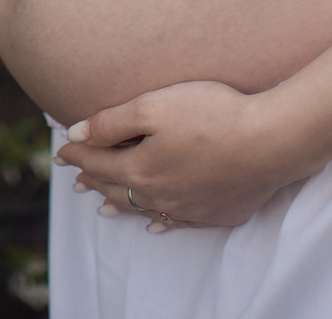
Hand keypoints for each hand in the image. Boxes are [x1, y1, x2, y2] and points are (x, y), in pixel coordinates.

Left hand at [54, 80, 318, 231]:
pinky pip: (177, 224)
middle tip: (75, 180)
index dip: (77, 153)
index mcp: (139, 168)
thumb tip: (77, 135)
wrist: (271, 141)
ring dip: (120, 205)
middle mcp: (159, 194)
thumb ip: (111, 122)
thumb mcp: (153, 106)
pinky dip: (159, 224)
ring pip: (143, 210)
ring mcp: (188, 207)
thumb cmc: (211, 115)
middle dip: (93, 180)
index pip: (97, 160)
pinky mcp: (216, 212)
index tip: (60, 150)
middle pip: (116, 188)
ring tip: (102, 206)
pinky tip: (155, 226)